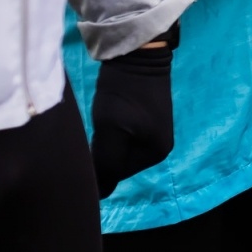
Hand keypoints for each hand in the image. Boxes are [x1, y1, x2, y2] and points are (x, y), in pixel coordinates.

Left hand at [90, 43, 174, 197]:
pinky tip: (108, 115)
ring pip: (119, 148)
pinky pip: (124, 134)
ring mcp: (156, 130)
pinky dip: (112, 129)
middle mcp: (160, 146)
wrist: (137, 54)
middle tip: (94, 130)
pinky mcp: (149, 116)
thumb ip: (106, 165)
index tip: (90, 141)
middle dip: (103, 151)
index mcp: (156, 153)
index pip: (117, 174)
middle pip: (119, 162)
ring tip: (100, 121)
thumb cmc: (123, 94)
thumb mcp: (110, 132)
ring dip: (106, 139)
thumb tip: (100, 197)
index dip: (99, 162)